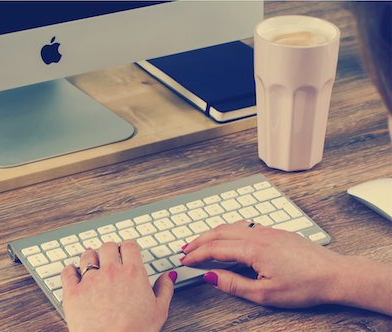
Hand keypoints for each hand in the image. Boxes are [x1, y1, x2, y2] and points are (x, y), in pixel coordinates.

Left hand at [61, 240, 176, 331]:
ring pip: (87, 256)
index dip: (128, 246)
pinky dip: (70, 269)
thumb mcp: (159, 310)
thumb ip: (165, 289)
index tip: (127, 250)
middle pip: (108, 247)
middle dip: (110, 249)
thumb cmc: (135, 331)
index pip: (129, 246)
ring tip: (91, 259)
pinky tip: (72, 270)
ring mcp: (90, 280)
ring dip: (90, 256)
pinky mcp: (73, 292)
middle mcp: (111, 271)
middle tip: (110, 255)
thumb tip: (168, 276)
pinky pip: (67, 272)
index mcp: (133, 273)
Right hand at [181, 220, 346, 308]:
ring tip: (202, 242)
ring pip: (231, 226)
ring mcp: (267, 230)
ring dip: (213, 233)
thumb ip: (234, 284)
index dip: (196, 255)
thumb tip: (211, 277)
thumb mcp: (265, 294)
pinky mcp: (276, 231)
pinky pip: (244, 225)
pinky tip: (229, 237)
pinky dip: (228, 230)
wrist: (334, 274)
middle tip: (185, 249)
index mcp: (252, 249)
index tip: (185, 260)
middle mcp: (258, 234)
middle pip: (219, 232)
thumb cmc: (304, 285)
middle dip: (199, 240)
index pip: (215, 248)